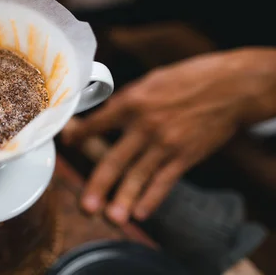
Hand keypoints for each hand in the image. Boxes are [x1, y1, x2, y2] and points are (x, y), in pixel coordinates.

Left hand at [62, 48, 275, 224]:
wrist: (230, 87)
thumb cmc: (188, 79)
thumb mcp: (151, 81)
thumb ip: (127, 100)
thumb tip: (104, 114)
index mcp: (132, 102)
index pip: (97, 123)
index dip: (80, 135)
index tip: (68, 143)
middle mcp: (145, 126)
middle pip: (114, 160)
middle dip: (98, 185)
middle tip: (85, 206)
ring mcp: (165, 144)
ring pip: (139, 177)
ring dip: (123, 200)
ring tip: (111, 218)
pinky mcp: (185, 156)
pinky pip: (164, 181)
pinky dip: (152, 199)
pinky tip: (140, 213)